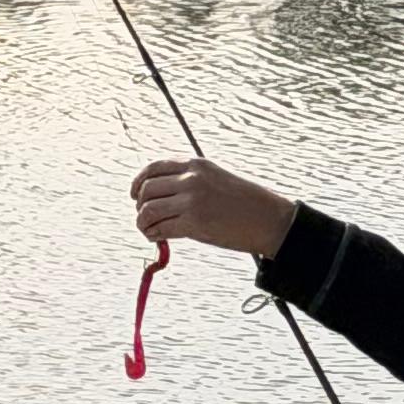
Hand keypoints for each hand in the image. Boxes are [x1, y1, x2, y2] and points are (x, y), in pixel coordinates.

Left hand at [130, 155, 296, 261]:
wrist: (269, 219)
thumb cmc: (246, 203)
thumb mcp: (216, 178)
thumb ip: (189, 182)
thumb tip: (161, 198)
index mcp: (196, 164)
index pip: (153, 168)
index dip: (139, 182)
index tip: (135, 195)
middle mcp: (191, 179)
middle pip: (147, 189)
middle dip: (140, 205)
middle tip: (145, 218)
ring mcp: (191, 200)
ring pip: (148, 210)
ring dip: (143, 223)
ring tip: (150, 230)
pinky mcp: (194, 223)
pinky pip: (160, 229)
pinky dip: (154, 234)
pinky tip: (158, 238)